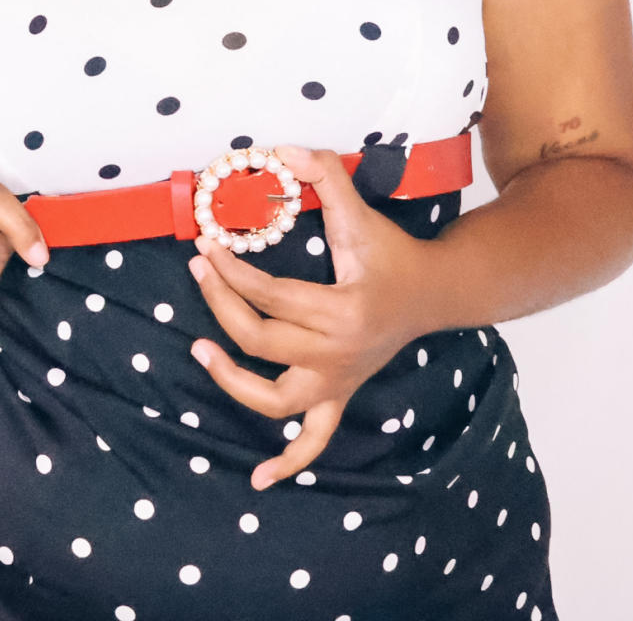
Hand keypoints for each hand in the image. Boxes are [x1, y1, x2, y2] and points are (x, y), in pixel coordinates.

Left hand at [184, 144, 438, 489]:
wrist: (434, 292)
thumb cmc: (392, 253)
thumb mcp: (361, 212)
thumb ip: (327, 176)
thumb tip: (286, 151)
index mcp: (343, 310)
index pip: (270, 295)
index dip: (231, 271)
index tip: (205, 246)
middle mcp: (338, 353)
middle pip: (260, 340)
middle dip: (221, 304)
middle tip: (199, 270)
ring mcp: (337, 381)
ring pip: (275, 401)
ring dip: (232, 382)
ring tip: (201, 351)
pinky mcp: (339, 395)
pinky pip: (314, 443)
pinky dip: (288, 463)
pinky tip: (259, 481)